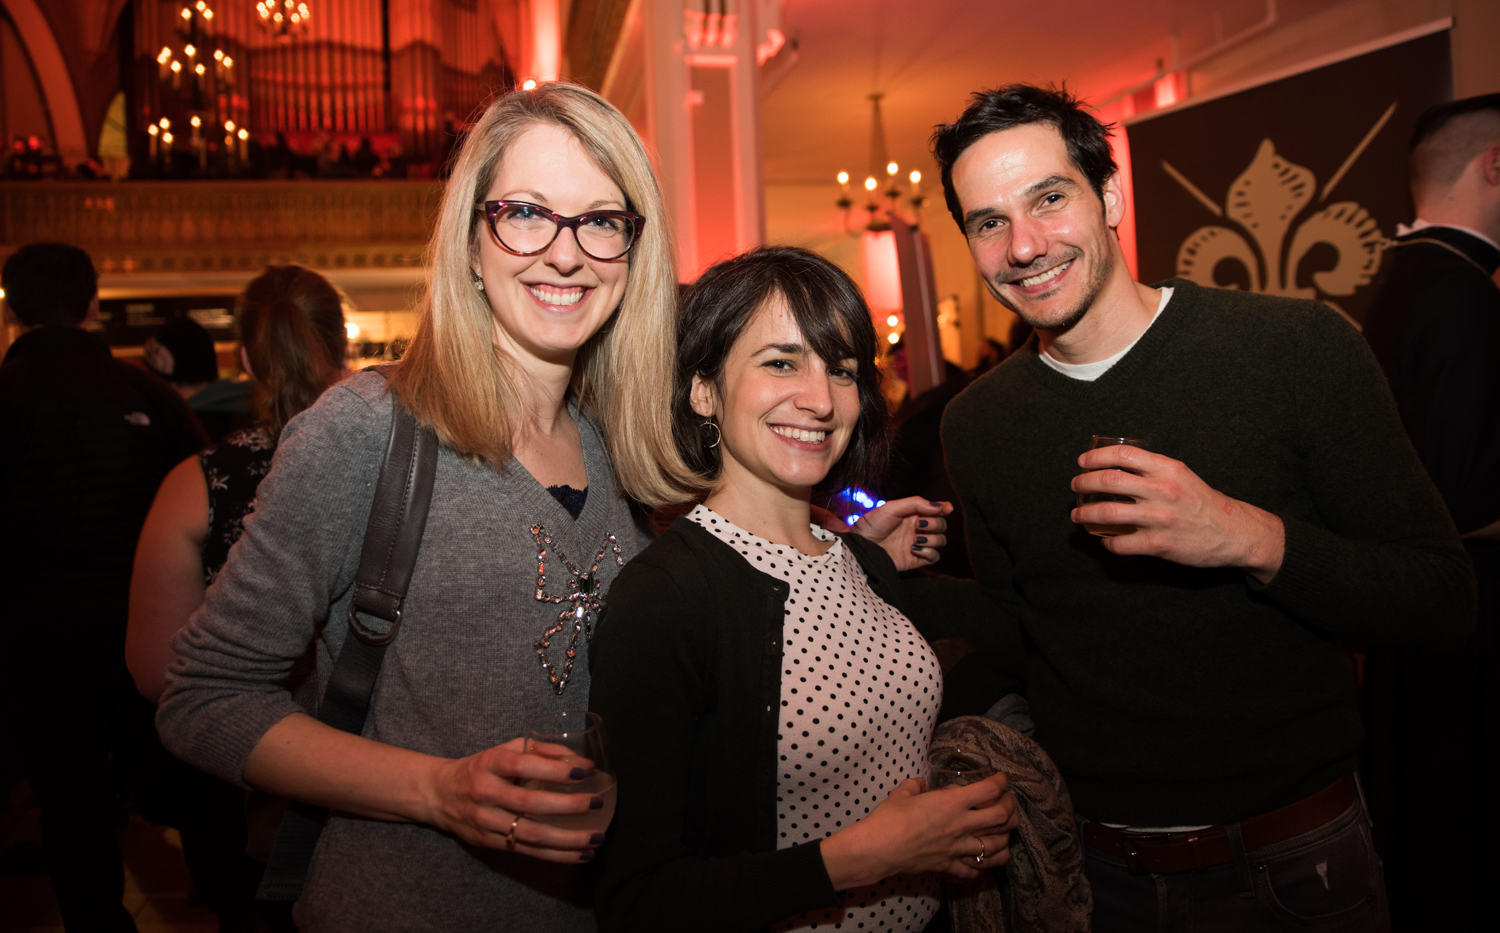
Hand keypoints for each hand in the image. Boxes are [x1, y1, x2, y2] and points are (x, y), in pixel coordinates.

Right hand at [425, 738, 603, 862]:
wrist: (439, 794)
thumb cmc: (481, 768)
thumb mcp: (505, 750)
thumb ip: (543, 750)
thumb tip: (583, 761)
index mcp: (490, 764)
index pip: (523, 765)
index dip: (553, 770)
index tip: (583, 771)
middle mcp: (486, 793)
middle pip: (529, 804)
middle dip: (567, 806)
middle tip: (597, 804)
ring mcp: (486, 822)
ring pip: (531, 834)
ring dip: (568, 840)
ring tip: (596, 839)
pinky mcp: (490, 843)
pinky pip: (528, 852)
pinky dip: (557, 856)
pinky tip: (581, 855)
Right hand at [819, 773, 1017, 889]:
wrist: (878, 848)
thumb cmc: (888, 818)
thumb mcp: (902, 793)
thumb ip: (915, 786)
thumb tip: (919, 784)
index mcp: (951, 802)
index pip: (990, 790)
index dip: (1001, 782)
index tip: (1001, 780)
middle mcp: (961, 825)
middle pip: (1002, 818)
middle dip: (1011, 809)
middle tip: (1008, 804)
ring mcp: (957, 848)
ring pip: (996, 847)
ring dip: (1005, 838)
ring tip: (1005, 833)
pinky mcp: (949, 866)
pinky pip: (975, 871)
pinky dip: (982, 867)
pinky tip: (982, 861)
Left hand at [849, 497, 953, 569]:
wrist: (860, 546)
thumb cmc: (872, 525)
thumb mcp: (892, 507)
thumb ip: (916, 503)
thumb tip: (940, 506)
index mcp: (913, 514)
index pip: (936, 510)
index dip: (944, 508)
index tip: (947, 508)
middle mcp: (918, 528)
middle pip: (942, 525)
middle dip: (935, 524)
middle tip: (918, 526)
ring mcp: (918, 544)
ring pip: (941, 541)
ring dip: (932, 539)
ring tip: (915, 539)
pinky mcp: (916, 559)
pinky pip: (935, 557)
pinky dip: (930, 552)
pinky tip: (915, 549)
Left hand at [1070, 445, 1283, 582]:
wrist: (1235, 533)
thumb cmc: (1203, 503)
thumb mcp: (1182, 476)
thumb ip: (1153, 469)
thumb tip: (1116, 466)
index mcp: (1168, 469)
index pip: (1122, 454)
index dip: (1096, 457)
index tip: (1082, 462)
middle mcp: (1162, 490)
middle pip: (1108, 480)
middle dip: (1084, 483)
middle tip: (1076, 486)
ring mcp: (1159, 518)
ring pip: (1107, 513)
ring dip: (1085, 514)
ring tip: (1078, 516)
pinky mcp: (1159, 544)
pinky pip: (1120, 544)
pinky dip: (1107, 543)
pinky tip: (1106, 541)